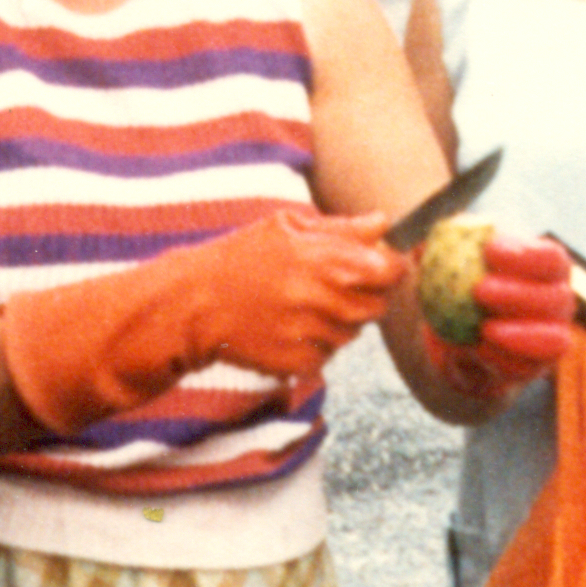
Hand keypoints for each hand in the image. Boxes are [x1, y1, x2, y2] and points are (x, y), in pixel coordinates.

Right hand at [190, 209, 409, 381]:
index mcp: (326, 260)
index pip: (391, 271)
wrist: (194, 304)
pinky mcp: (299, 363)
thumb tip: (383, 223)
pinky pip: (328, 356)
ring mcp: (312, 335)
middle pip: (378, 307)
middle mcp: (324, 299)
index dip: (391, 268)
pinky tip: (289, 328)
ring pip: (353, 334)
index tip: (382, 266)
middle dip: (366, 296)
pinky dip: (317, 345)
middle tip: (334, 287)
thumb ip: (341, 228)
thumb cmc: (241, 257)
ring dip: (340, 322)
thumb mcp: (287, 228)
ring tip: (303, 306)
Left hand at [420, 233, 575, 403]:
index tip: (490, 250)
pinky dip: (506, 360)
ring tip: (485, 328)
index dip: (527, 255)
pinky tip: (480, 350)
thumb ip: (438, 246)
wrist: (457, 330)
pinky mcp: (536, 367)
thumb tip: (422, 243)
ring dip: (521, 333)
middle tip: (480, 289)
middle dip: (520, 293)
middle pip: (555, 297)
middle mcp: (558, 300)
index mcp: (547, 266)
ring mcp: (553, 336)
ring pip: (553, 339)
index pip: (551, 258)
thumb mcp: (445, 257)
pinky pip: (530, 367)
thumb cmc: (459, 279)